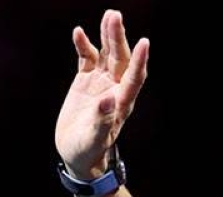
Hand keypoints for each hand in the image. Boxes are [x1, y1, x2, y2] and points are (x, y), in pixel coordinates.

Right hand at [54, 9, 148, 178]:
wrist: (77, 154)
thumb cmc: (89, 151)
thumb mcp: (94, 139)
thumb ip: (102, 120)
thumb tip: (108, 100)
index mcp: (122, 103)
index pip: (135, 77)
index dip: (139, 61)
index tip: (144, 42)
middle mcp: (115, 89)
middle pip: (121, 59)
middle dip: (119, 38)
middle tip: (115, 16)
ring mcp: (101, 83)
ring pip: (107, 55)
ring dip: (108, 36)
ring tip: (109, 16)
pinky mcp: (85, 81)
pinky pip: (87, 59)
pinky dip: (84, 46)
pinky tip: (79, 32)